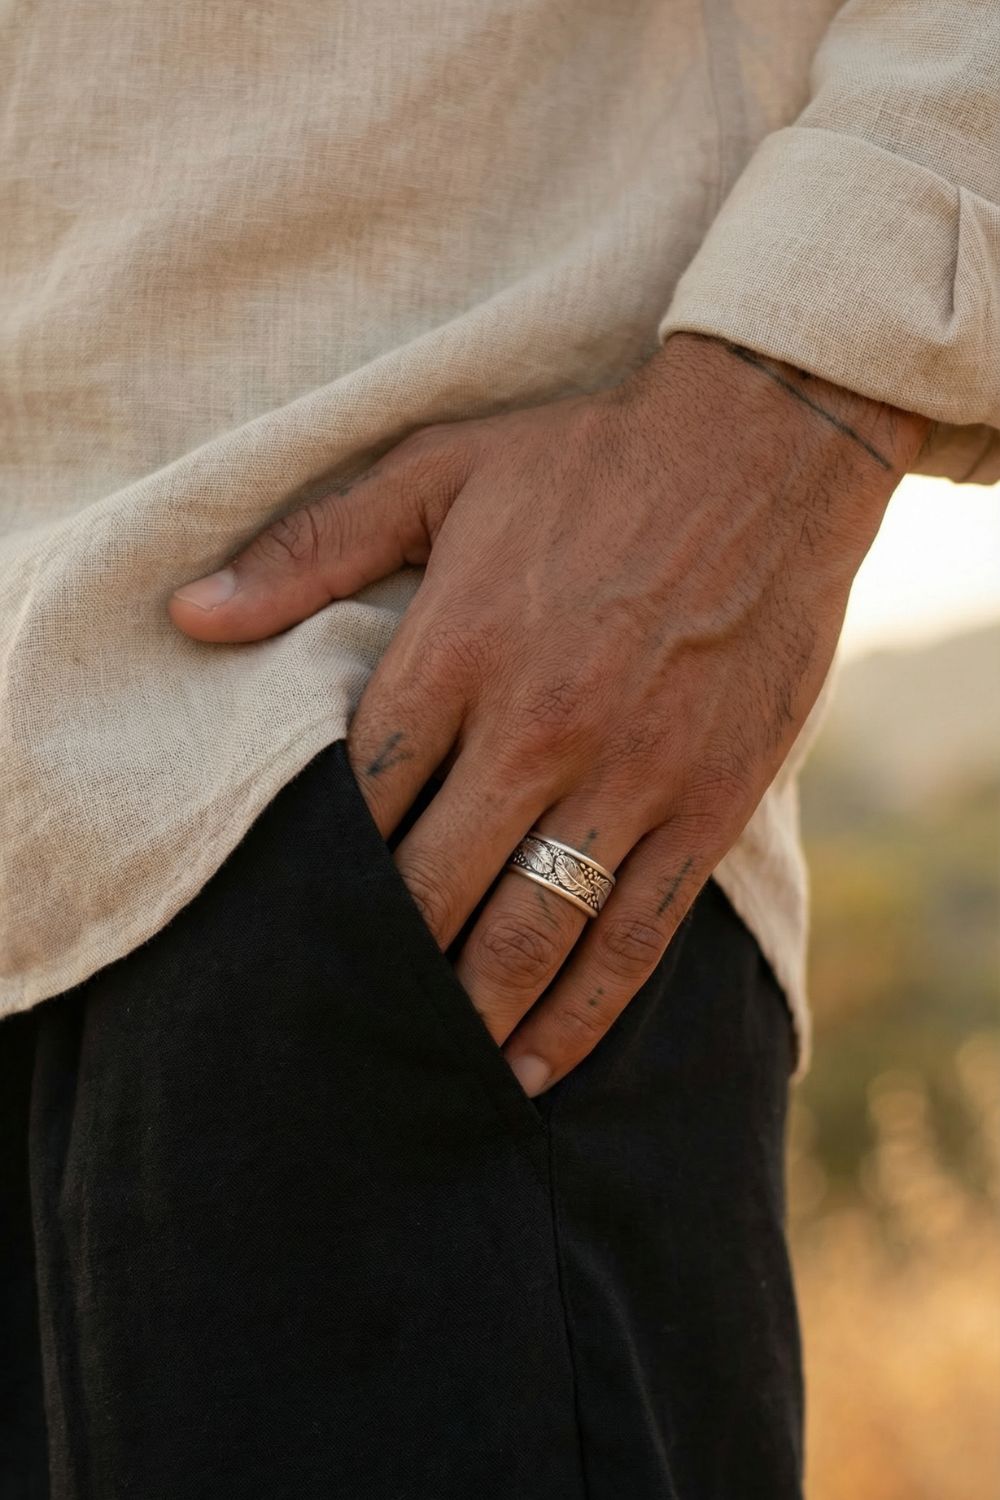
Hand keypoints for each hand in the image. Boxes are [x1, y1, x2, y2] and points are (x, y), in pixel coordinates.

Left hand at [168, 333, 927, 1095]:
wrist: (765, 449)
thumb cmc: (586, 460)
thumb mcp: (438, 470)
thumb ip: (310, 550)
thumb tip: (188, 615)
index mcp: (456, 651)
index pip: (360, 799)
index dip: (316, 875)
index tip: (285, 931)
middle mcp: (537, 729)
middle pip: (431, 887)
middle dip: (382, 961)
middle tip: (338, 1026)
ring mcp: (629, 775)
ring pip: (529, 932)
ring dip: (470, 1014)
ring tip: (426, 1069)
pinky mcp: (705, 806)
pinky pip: (633, 934)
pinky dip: (581, 1014)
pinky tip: (537, 1065)